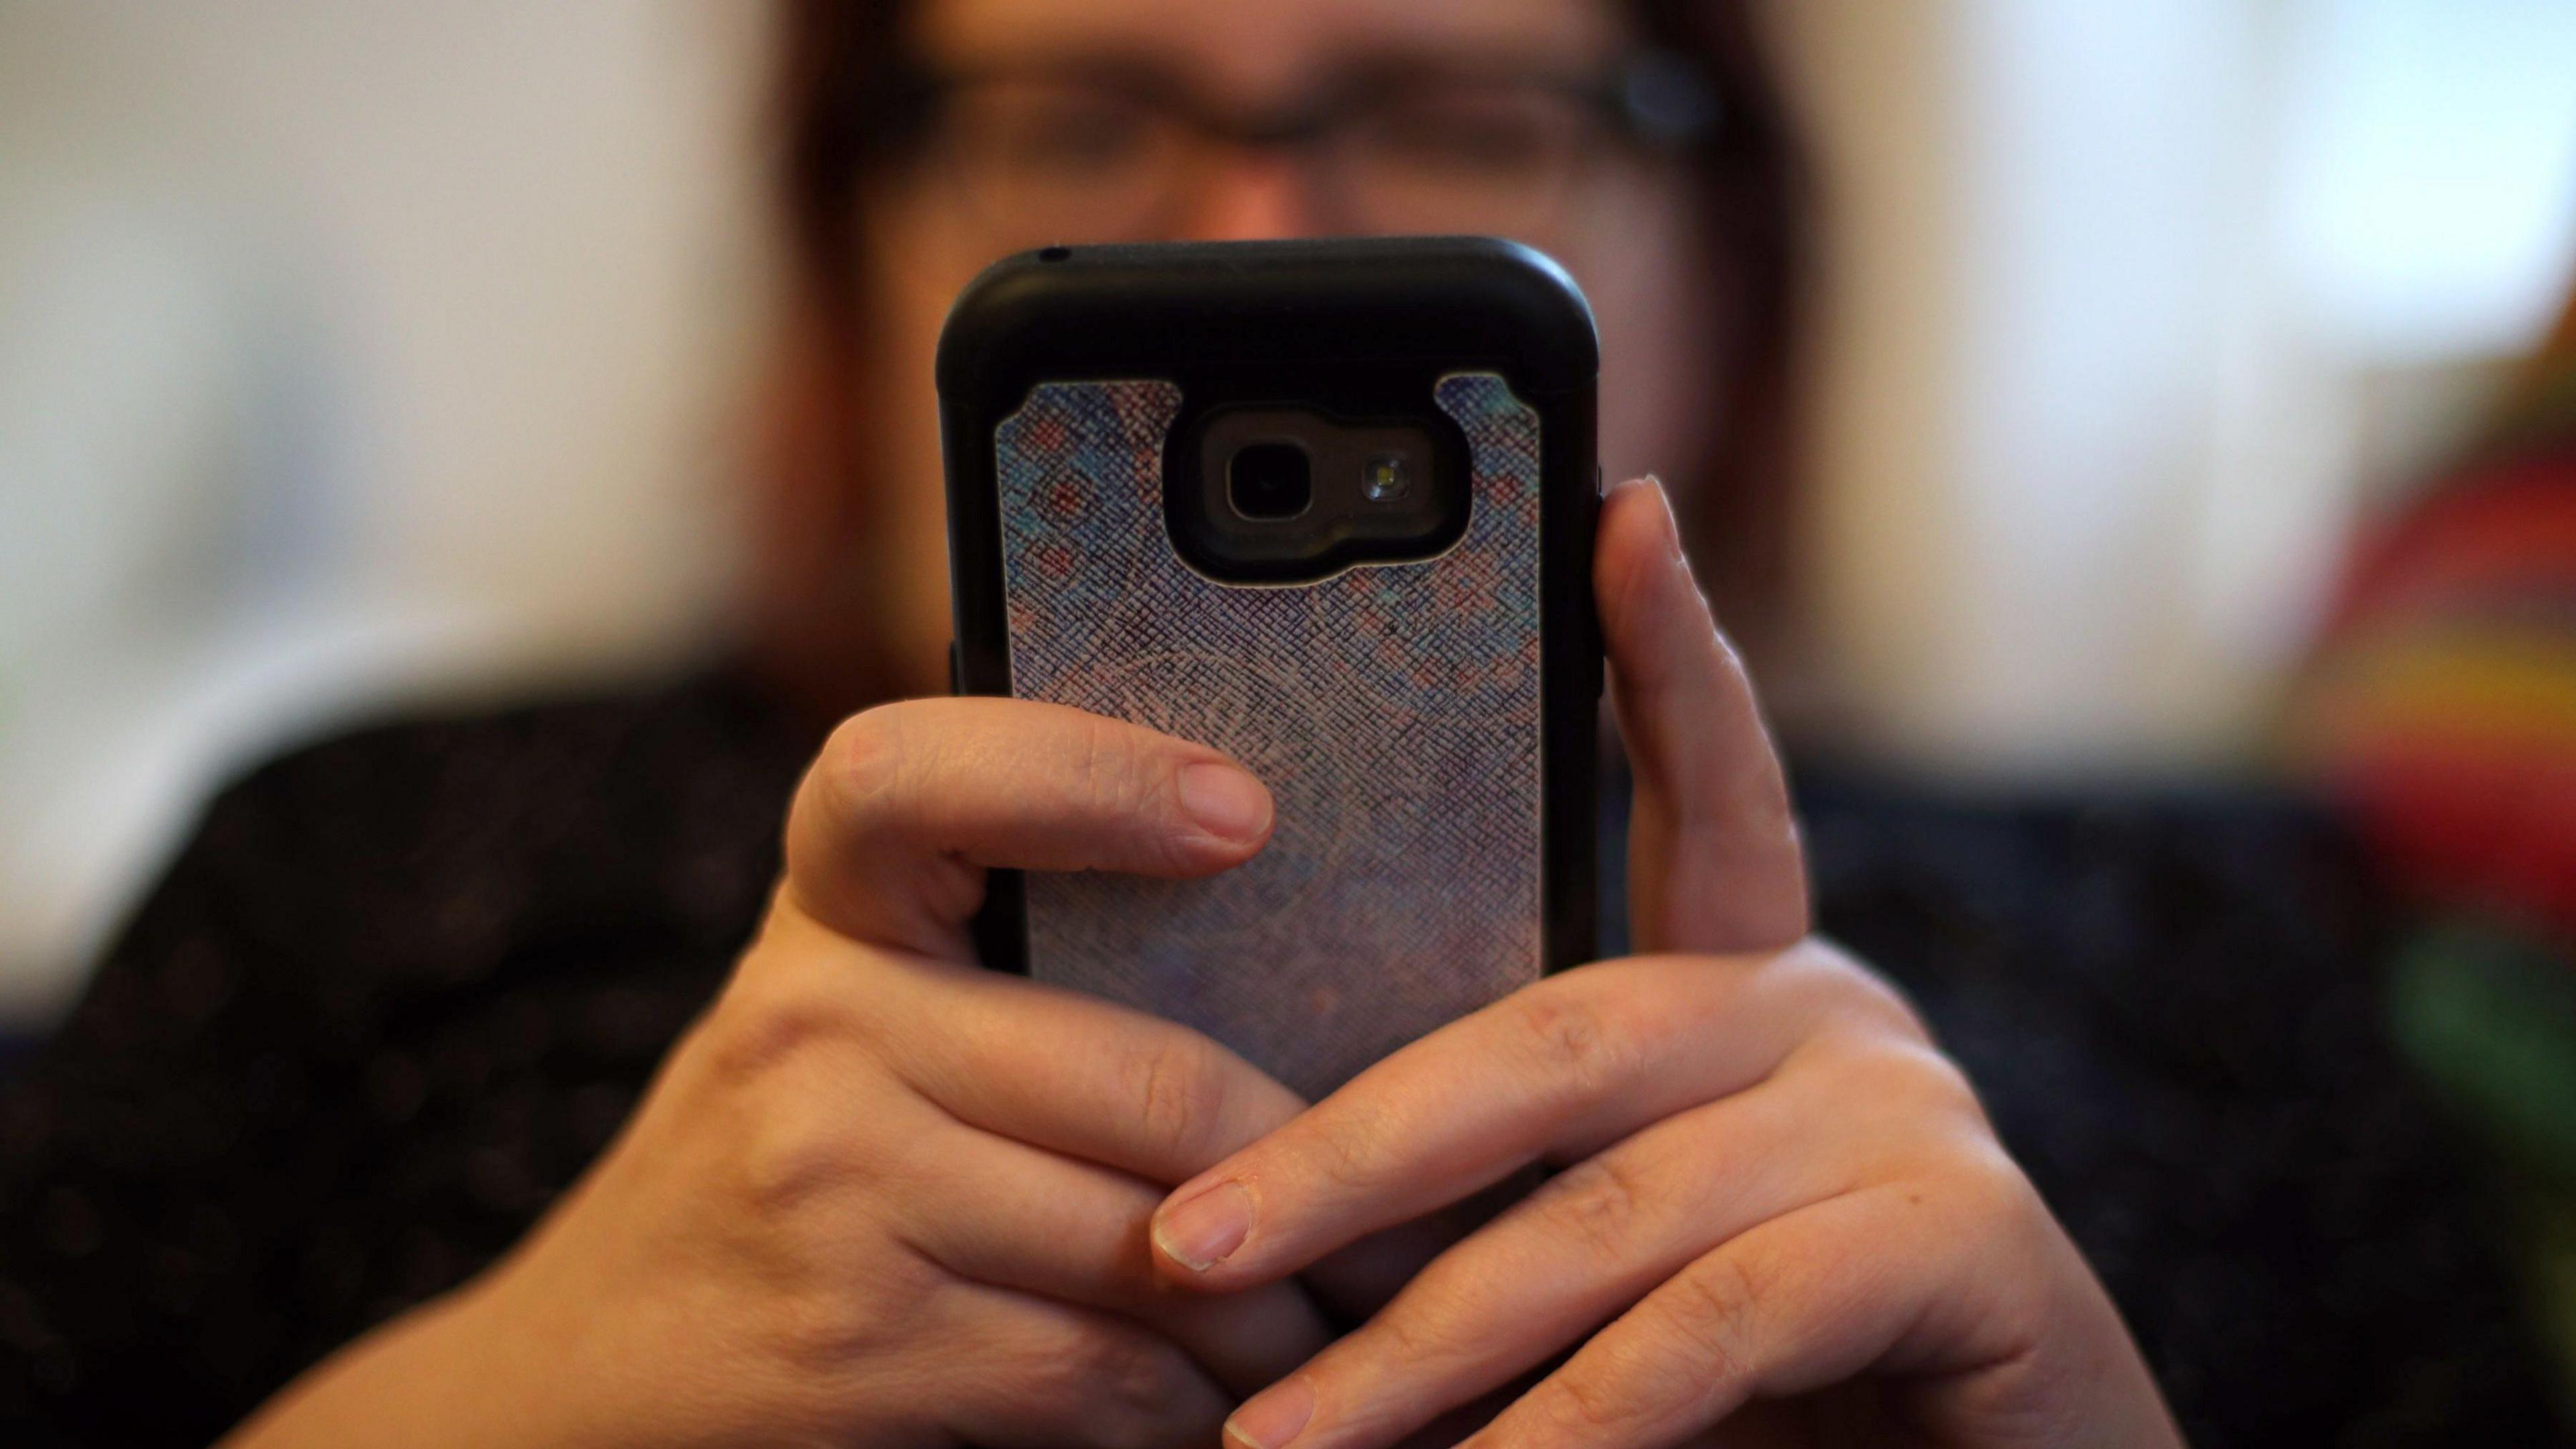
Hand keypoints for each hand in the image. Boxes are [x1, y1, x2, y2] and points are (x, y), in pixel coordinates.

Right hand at [226, 698, 1337, 1448]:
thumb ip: (998, 970)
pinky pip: (1107, 1372)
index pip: (919, 775)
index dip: (1088, 772)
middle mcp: (813, 1027)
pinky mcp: (856, 1347)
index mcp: (824, 914)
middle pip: (1152, 1082)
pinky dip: (1206, 1405)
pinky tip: (1246, 1404)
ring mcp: (826, 1189)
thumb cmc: (784, 1168)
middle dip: (1326, 1174)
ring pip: (1158, 1246)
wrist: (574, 1376)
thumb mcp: (846, 1021)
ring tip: (1364, 1315)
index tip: (1246, 813)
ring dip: (1292, 1311)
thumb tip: (1273, 941)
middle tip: (1429, 1207)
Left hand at [1146, 479, 2182, 1448]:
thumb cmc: (1781, 1375)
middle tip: (1186, 1244)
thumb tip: (1263, 1200)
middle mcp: (1830, 1012)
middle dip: (1349, 1159)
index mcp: (1748, 979)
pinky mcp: (1965, 1240)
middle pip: (1555, 1042)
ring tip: (1278, 1437)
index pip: (1703, 786)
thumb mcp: (1628, 1239)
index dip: (1662, 652)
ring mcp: (1906, 1115)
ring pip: (1612, 1210)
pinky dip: (1582, 1419)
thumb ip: (1519, 1179)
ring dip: (1427, 1344)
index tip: (1617, 509)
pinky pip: (1724, 1320)